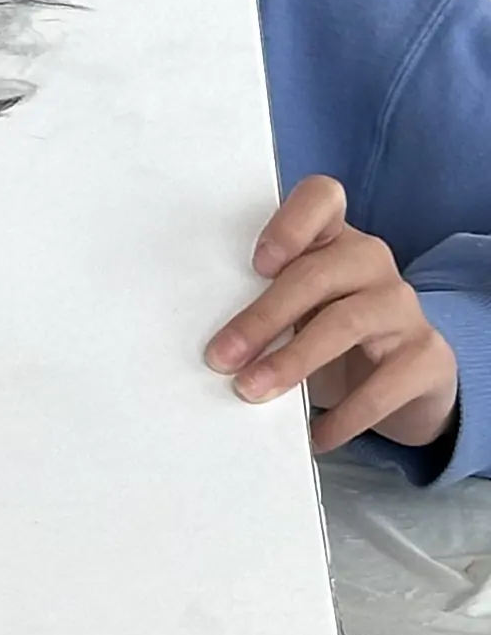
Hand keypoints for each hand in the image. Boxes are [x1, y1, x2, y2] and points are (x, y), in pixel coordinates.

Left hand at [209, 174, 461, 453]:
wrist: (406, 378)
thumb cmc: (327, 330)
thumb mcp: (298, 309)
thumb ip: (262, 302)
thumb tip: (206, 341)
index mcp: (333, 238)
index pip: (322, 198)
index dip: (290, 223)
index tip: (257, 264)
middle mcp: (371, 262)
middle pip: (315, 275)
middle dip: (261, 318)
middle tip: (220, 358)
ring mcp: (404, 306)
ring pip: (344, 324)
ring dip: (290, 361)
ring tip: (251, 391)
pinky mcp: (427, 356)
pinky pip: (383, 385)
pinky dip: (343, 415)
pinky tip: (314, 436)